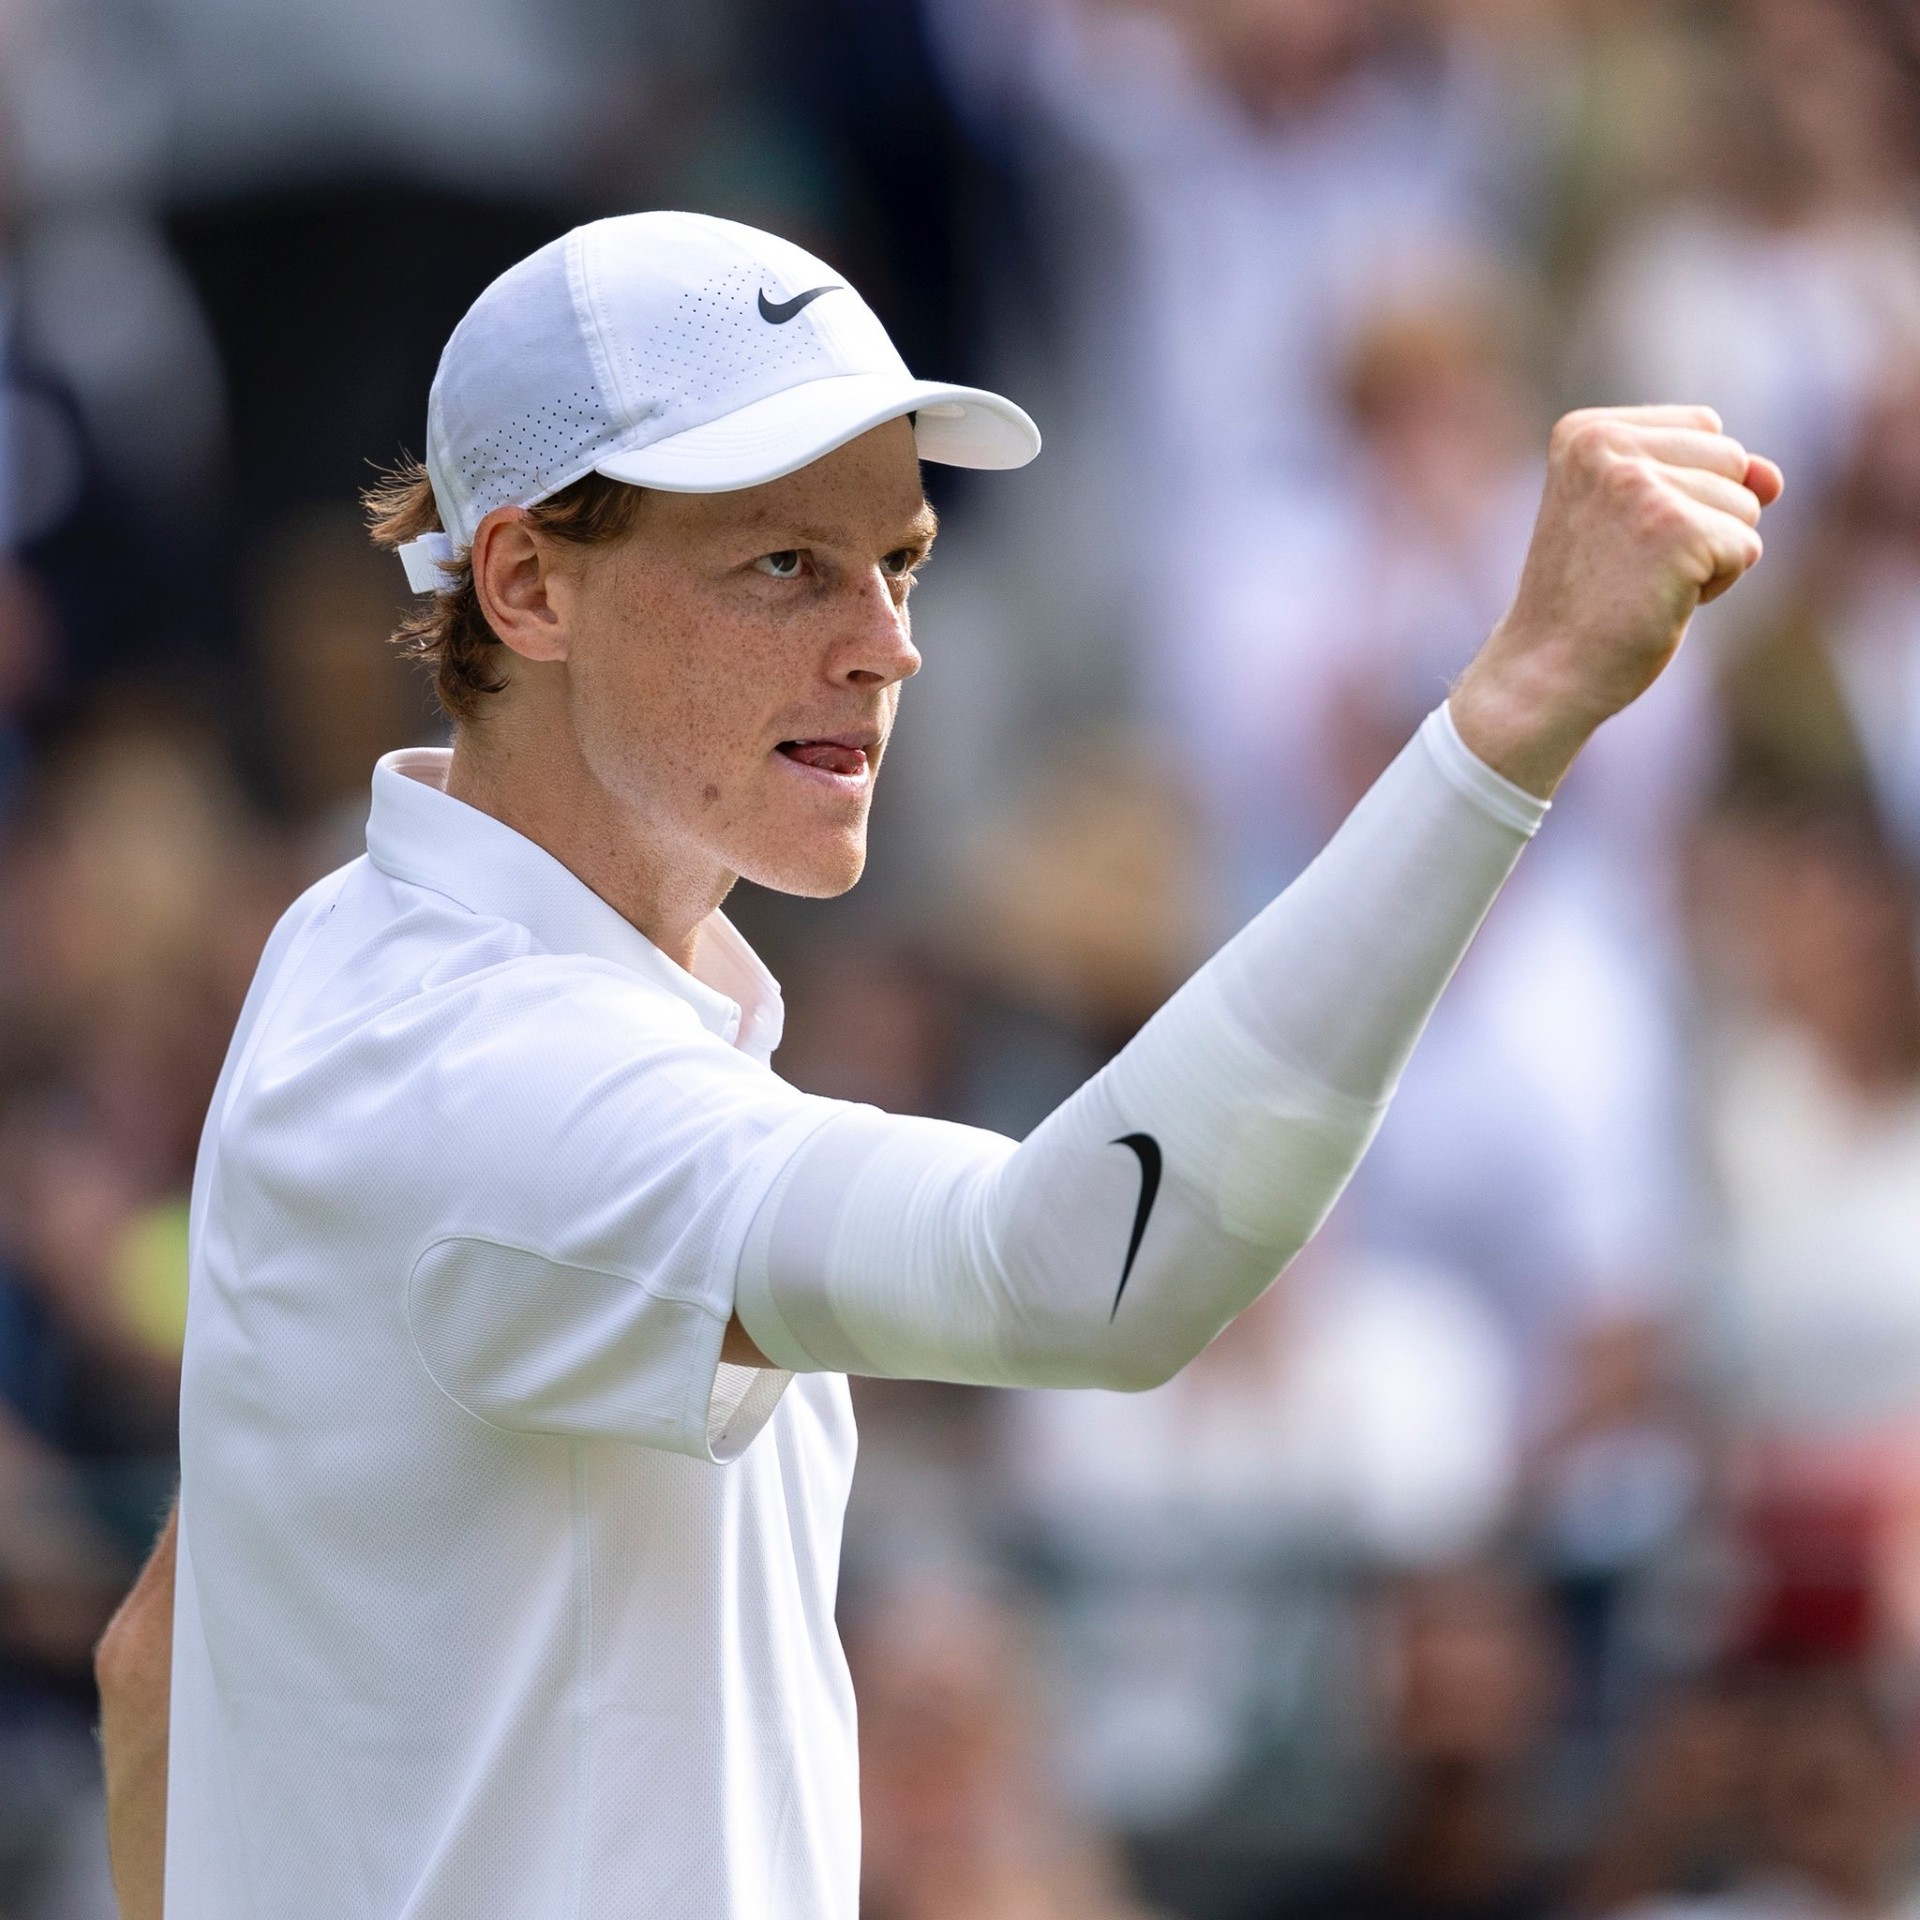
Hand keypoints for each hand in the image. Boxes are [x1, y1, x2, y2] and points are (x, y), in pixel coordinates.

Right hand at [1450, 405, 1783, 796]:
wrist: (1544, 673)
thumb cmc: (1588, 600)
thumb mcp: (1639, 518)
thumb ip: (1709, 476)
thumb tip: (1773, 480)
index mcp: (1585, 431)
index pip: (1704, 428)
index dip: (1682, 489)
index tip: (1616, 534)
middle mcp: (1607, 446)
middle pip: (1731, 458)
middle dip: (1703, 517)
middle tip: (1629, 564)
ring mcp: (1641, 487)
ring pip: (1746, 504)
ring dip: (1709, 555)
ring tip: (1641, 582)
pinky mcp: (1677, 531)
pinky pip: (1747, 547)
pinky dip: (1715, 585)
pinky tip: (1658, 601)